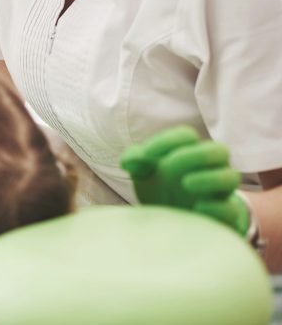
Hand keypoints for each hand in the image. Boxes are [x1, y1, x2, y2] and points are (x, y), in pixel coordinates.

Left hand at [120, 125, 249, 235]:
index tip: (147, 154)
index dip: (168, 140)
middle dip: (195, 154)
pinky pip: (230, 209)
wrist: (172, 224)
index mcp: (188, 153)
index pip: (187, 135)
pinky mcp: (223, 217)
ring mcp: (218, 193)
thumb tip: (128, 161)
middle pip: (219, 150)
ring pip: (231, 177)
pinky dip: (215, 207)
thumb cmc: (159, 190)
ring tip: (185, 183)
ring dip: (209, 177)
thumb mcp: (142, 174)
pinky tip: (196, 209)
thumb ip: (135, 160)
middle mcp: (208, 169)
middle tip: (171, 166)